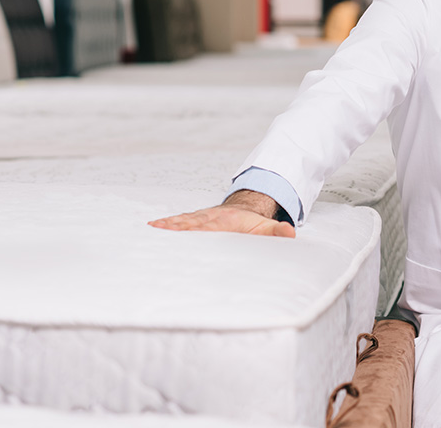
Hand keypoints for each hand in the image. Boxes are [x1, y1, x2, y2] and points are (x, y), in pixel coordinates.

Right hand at [149, 190, 295, 237]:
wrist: (246, 207)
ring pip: (183, 221)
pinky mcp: (195, 221)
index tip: (184, 231)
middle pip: (191, 223)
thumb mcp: (267, 227)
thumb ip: (276, 231)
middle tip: (158, 230)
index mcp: (225, 222)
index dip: (196, 229)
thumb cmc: (252, 223)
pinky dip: (166, 224)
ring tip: (151, 229)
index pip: (209, 227)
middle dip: (175, 227)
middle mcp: (210, 219)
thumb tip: (289, 233)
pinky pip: (180, 222)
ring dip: (168, 225)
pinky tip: (152, 227)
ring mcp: (201, 219)